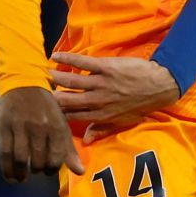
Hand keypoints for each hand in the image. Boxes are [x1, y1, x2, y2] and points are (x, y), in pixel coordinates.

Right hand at [0, 86, 84, 182]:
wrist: (24, 82)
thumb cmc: (45, 106)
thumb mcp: (61, 122)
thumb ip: (68, 148)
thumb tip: (80, 172)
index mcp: (57, 125)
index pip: (57, 158)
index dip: (52, 168)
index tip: (48, 170)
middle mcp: (40, 127)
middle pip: (38, 161)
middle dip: (37, 170)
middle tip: (36, 170)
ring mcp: (21, 128)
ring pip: (21, 160)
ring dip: (22, 173)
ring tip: (22, 176)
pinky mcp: (4, 128)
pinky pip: (5, 155)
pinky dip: (7, 170)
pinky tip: (10, 176)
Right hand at [50, 52, 180, 142]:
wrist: (160, 85)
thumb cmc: (142, 104)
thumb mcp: (122, 121)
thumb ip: (102, 129)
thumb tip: (86, 140)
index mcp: (100, 115)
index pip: (71, 117)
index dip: (55, 114)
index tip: (42, 111)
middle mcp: (97, 101)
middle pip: (67, 101)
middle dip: (50, 97)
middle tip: (35, 90)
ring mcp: (101, 84)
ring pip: (71, 82)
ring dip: (55, 77)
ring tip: (41, 74)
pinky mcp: (106, 68)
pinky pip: (83, 63)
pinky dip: (68, 58)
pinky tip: (55, 56)